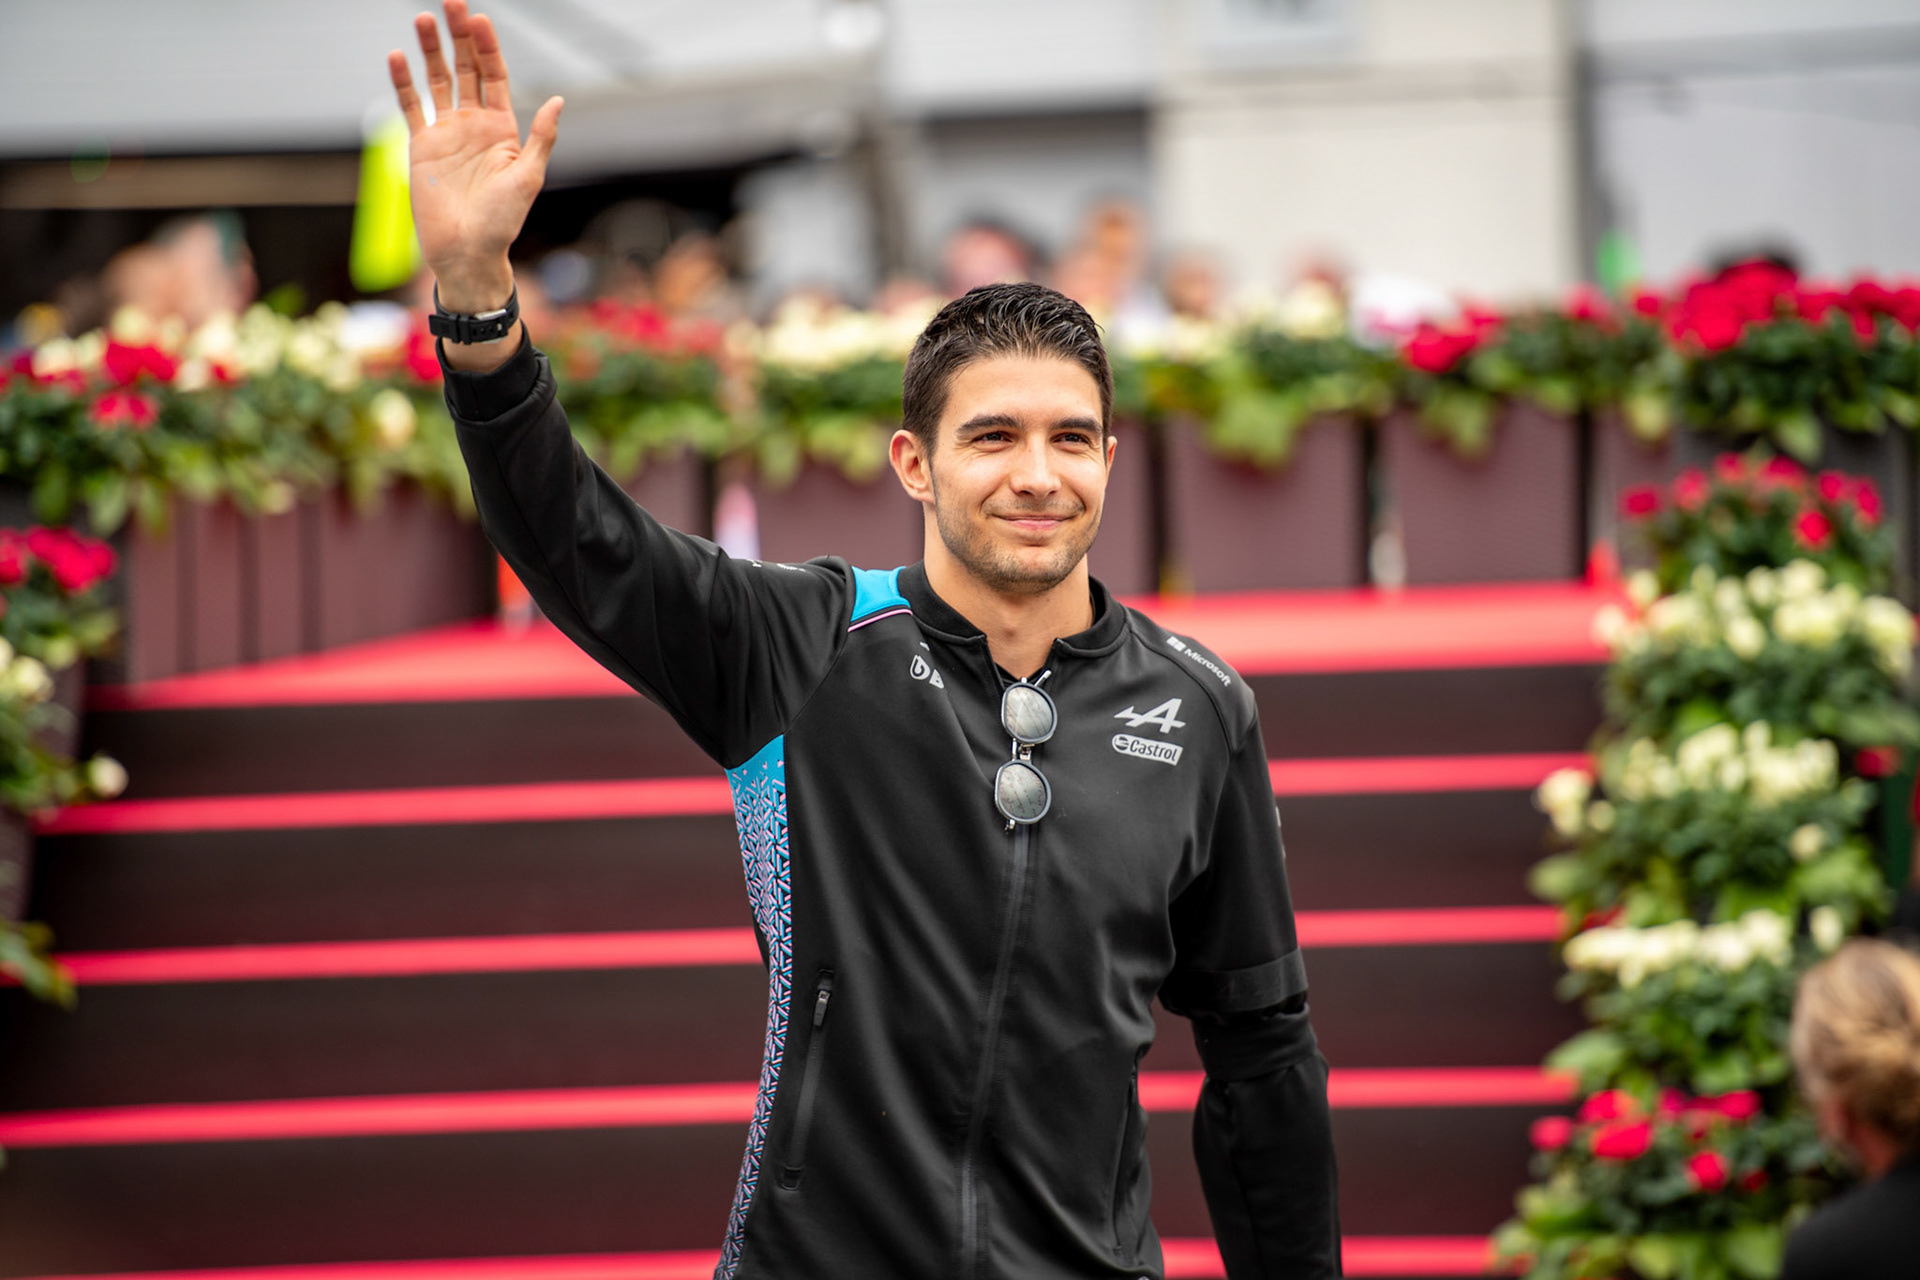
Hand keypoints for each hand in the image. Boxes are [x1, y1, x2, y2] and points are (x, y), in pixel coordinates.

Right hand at [386, 0, 561, 309]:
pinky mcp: (421, 147)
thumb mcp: (527, 177)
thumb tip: (558, 100)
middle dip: (459, 37)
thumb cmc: (502, 222)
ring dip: (430, 50)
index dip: (487, 48)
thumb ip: (541, 137)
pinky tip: (398, 56)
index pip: (494, 76)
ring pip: (438, 81)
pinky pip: (411, 107)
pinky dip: (404, 82)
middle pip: (466, 69)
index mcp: (503, 129)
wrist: (467, 252)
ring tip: (423, 18)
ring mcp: (447, 133)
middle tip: (452, 3)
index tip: (478, 20)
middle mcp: (474, 125)